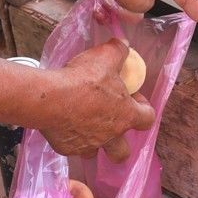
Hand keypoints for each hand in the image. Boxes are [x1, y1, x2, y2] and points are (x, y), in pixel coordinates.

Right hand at [34, 39, 153, 161]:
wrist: (49, 99)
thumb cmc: (82, 80)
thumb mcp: (104, 57)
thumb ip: (118, 50)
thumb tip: (123, 44)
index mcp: (126, 115)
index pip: (148, 119)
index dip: (144, 108)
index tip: (132, 97)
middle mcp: (110, 136)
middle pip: (123, 152)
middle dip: (120, 144)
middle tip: (110, 126)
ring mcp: (88, 145)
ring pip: (95, 153)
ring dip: (92, 142)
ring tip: (83, 126)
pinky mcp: (67, 148)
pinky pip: (72, 147)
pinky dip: (69, 139)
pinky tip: (62, 124)